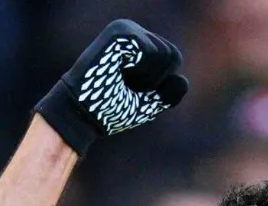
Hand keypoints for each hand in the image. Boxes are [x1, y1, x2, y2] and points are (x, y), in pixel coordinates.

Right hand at [35, 19, 188, 155]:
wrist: (85, 113)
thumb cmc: (112, 109)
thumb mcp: (148, 105)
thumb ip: (169, 95)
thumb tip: (182, 79)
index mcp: (142, 46)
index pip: (174, 59)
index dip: (161, 83)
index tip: (135, 90)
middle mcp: (135, 32)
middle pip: (174, 56)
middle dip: (156, 81)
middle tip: (127, 85)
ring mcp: (127, 29)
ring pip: (165, 55)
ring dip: (147, 78)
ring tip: (121, 79)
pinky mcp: (120, 32)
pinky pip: (150, 53)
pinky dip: (140, 71)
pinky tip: (119, 70)